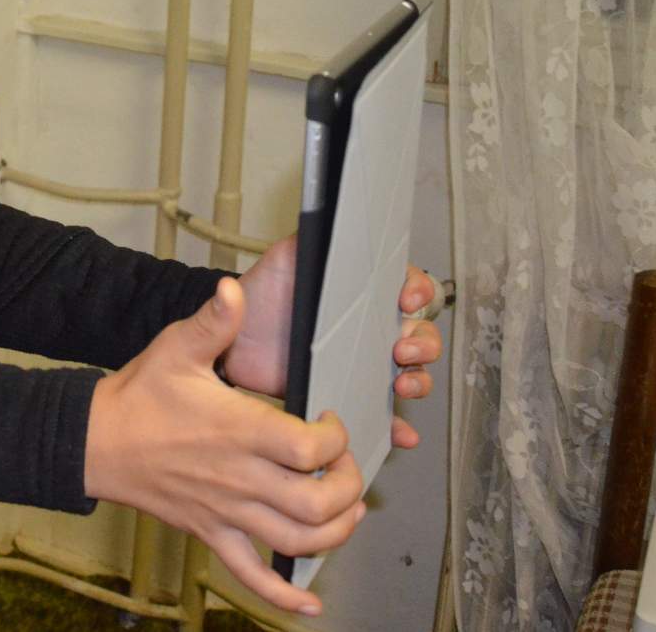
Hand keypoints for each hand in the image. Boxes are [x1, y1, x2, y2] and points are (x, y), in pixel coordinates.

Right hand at [85, 277, 364, 616]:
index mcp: (237, 431)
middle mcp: (239, 479)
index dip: (337, 438)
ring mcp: (226, 513)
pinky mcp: (212, 533)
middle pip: (317, 503)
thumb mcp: (175, 347)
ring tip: (347, 509)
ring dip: (336, 533)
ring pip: (298, 541)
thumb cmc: (139, 395)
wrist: (96, 441)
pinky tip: (309, 602)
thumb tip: (234, 289)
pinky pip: (252, 576)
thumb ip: (214, 322)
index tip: (331, 420)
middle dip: (350, 486)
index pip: (311, 449)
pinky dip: (284, 596)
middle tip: (347, 464)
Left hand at [224, 237, 442, 447]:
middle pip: (420, 333)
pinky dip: (396, 427)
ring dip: (418, 382)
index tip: (406, 298)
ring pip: (411, 373)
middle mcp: (372, 328)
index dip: (418, 291)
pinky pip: (382, 415)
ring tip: (401, 387)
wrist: (231, 342)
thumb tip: (327, 219)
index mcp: (364, 293)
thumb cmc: (261, 295)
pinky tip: (401, 435)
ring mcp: (363, 363)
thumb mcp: (286, 259)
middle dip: (423, 343)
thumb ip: (309, 241)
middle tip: (401, 349)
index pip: (410, 287)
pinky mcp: (348, 394)